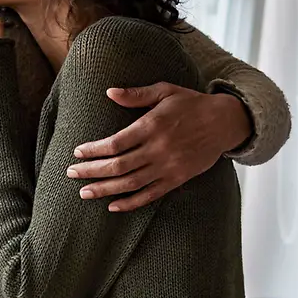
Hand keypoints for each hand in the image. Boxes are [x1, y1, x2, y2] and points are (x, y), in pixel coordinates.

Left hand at [67, 84, 253, 211]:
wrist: (225, 122)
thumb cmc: (191, 104)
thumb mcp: (165, 91)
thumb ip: (137, 95)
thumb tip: (109, 92)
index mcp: (153, 126)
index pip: (116, 143)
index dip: (94, 150)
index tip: (77, 152)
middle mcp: (159, 149)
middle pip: (119, 166)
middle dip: (92, 171)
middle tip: (72, 173)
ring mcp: (168, 167)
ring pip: (131, 183)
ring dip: (105, 189)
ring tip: (84, 193)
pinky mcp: (177, 179)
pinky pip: (150, 195)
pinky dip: (131, 203)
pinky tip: (113, 206)